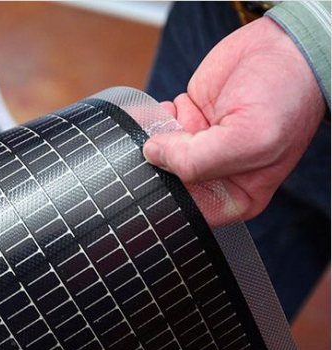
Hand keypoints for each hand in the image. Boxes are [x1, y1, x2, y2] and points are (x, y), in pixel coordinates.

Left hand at [143, 16, 324, 222]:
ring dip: (156, 137)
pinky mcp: (186, 120)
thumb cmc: (286, 96)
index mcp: (236, 195)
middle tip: (172, 140)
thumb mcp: (249, 138)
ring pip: (156, 155)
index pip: (188, 211)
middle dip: (160, 164)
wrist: (286, 47)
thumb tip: (153, 154)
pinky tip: (175, 107)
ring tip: (180, 119)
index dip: (170, 195)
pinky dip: (155, 117)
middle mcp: (214, 175)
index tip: (166, 172)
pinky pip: (155, 128)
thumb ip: (198, 160)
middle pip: (167, 183)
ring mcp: (198, 147)